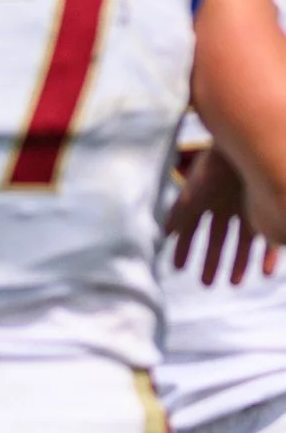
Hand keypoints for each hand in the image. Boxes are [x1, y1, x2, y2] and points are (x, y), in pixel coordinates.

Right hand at [168, 149, 279, 285]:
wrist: (251, 147)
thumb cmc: (216, 168)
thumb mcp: (193, 193)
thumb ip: (178, 215)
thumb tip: (162, 236)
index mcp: (204, 200)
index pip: (190, 229)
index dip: (183, 248)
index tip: (177, 268)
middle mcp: (225, 206)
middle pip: (216, 240)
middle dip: (211, 262)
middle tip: (206, 284)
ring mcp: (248, 209)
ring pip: (243, 244)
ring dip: (239, 264)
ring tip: (234, 283)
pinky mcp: (269, 212)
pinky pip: (270, 239)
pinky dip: (268, 256)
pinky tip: (265, 272)